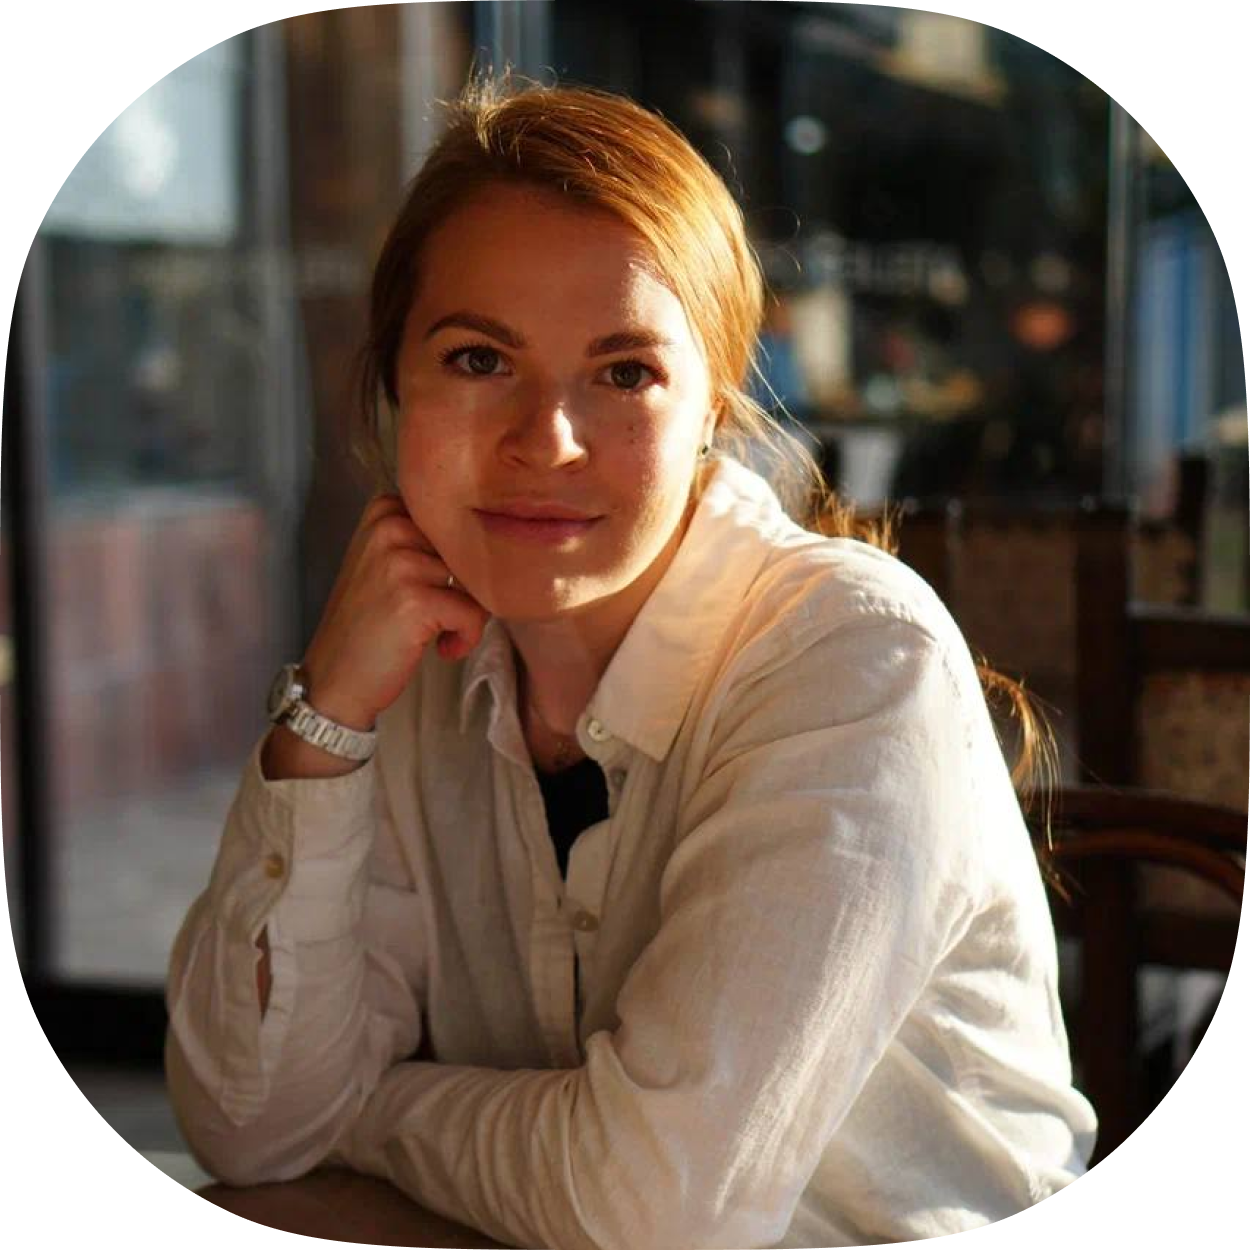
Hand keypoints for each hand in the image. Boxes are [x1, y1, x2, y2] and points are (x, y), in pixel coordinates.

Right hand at [300, 494, 488, 728]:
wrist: (335, 678)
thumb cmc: (368, 624)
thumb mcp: (384, 563)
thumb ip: (426, 540)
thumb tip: (490, 541)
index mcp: (384, 511)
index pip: (458, 520)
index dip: (460, 558)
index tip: (439, 586)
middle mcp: (390, 528)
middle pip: (470, 550)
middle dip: (466, 587)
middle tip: (440, 615)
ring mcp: (401, 564)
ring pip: (476, 581)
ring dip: (466, 614)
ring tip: (437, 633)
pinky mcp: (415, 601)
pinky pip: (473, 613)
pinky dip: (467, 637)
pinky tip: (443, 649)